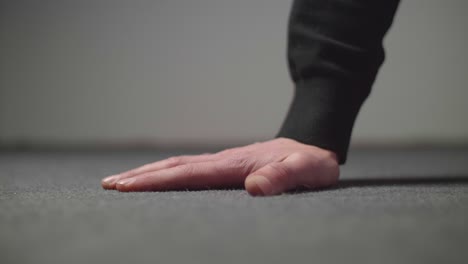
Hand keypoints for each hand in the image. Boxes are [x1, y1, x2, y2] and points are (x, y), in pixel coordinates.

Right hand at [101, 137, 339, 195]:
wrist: (311, 143)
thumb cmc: (309, 161)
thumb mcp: (306, 170)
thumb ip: (283, 176)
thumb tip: (254, 187)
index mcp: (234, 164)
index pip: (187, 173)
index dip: (156, 181)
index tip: (126, 187)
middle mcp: (223, 160)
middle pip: (174, 166)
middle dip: (140, 176)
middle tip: (109, 185)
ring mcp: (222, 161)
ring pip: (178, 165)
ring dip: (148, 173)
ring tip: (122, 181)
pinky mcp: (226, 165)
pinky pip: (189, 168)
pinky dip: (167, 173)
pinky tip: (159, 178)